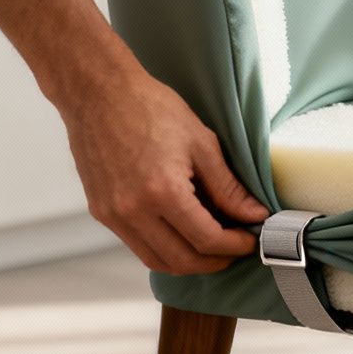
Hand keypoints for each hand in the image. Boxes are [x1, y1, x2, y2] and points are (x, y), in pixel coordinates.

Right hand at [61, 66, 268, 274]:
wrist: (98, 92)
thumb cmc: (149, 107)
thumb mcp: (201, 142)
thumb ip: (228, 187)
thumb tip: (254, 215)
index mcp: (162, 191)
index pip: (206, 239)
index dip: (234, 246)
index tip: (250, 240)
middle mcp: (133, 211)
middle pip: (182, 261)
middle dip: (214, 261)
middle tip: (234, 248)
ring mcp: (113, 215)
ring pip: (156, 261)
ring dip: (188, 261)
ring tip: (211, 245)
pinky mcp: (101, 212)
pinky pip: (137, 245)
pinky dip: (163, 248)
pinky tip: (181, 231)